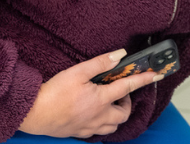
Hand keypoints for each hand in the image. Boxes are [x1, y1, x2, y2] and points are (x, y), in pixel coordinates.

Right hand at [18, 49, 161, 137]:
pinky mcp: (80, 133)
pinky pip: (99, 132)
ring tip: (109, 102)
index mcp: (101, 99)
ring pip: (113, 125)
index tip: (156, 75)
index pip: (128, 87)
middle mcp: (99, 116)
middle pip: (124, 113)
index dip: (143, 79)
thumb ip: (100, 63)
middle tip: (120, 90)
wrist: (34, 114)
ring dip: (117, 114)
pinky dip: (104, 123)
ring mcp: (90, 127)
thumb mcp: (77, 72)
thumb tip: (120, 55)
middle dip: (128, 102)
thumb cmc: (54, 92)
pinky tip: (96, 114)